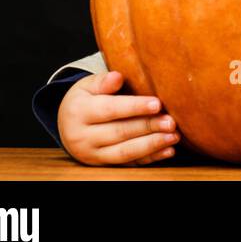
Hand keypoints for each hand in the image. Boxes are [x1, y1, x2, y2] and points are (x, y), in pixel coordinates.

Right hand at [57, 71, 180, 166]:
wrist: (66, 124)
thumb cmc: (85, 99)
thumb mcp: (87, 86)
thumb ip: (102, 81)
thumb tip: (117, 77)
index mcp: (79, 112)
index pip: (110, 109)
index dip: (134, 107)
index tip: (157, 103)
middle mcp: (82, 137)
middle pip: (119, 132)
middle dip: (148, 127)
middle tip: (171, 122)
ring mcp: (93, 154)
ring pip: (125, 152)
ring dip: (152, 145)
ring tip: (174, 136)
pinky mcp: (103, 165)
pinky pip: (129, 164)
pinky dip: (150, 158)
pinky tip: (168, 150)